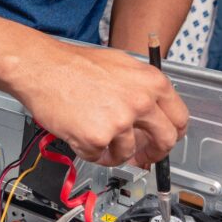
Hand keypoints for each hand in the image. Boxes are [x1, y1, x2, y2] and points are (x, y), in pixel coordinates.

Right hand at [7, 40, 187, 166]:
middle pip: (164, 141)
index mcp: (151, 82)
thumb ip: (141, 90)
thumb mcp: (121, 66)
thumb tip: (150, 115)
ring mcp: (119, 122)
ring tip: (96, 139)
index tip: (164, 141)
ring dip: (114, 152)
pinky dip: (89, 151)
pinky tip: (80, 136)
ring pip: (128, 152)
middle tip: (143, 157)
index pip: (180, 118)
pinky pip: (99, 156)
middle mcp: (141, 102)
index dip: (173, 134)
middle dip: (154, 153)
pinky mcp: (97, 138)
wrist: (42, 68)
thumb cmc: (73, 64)